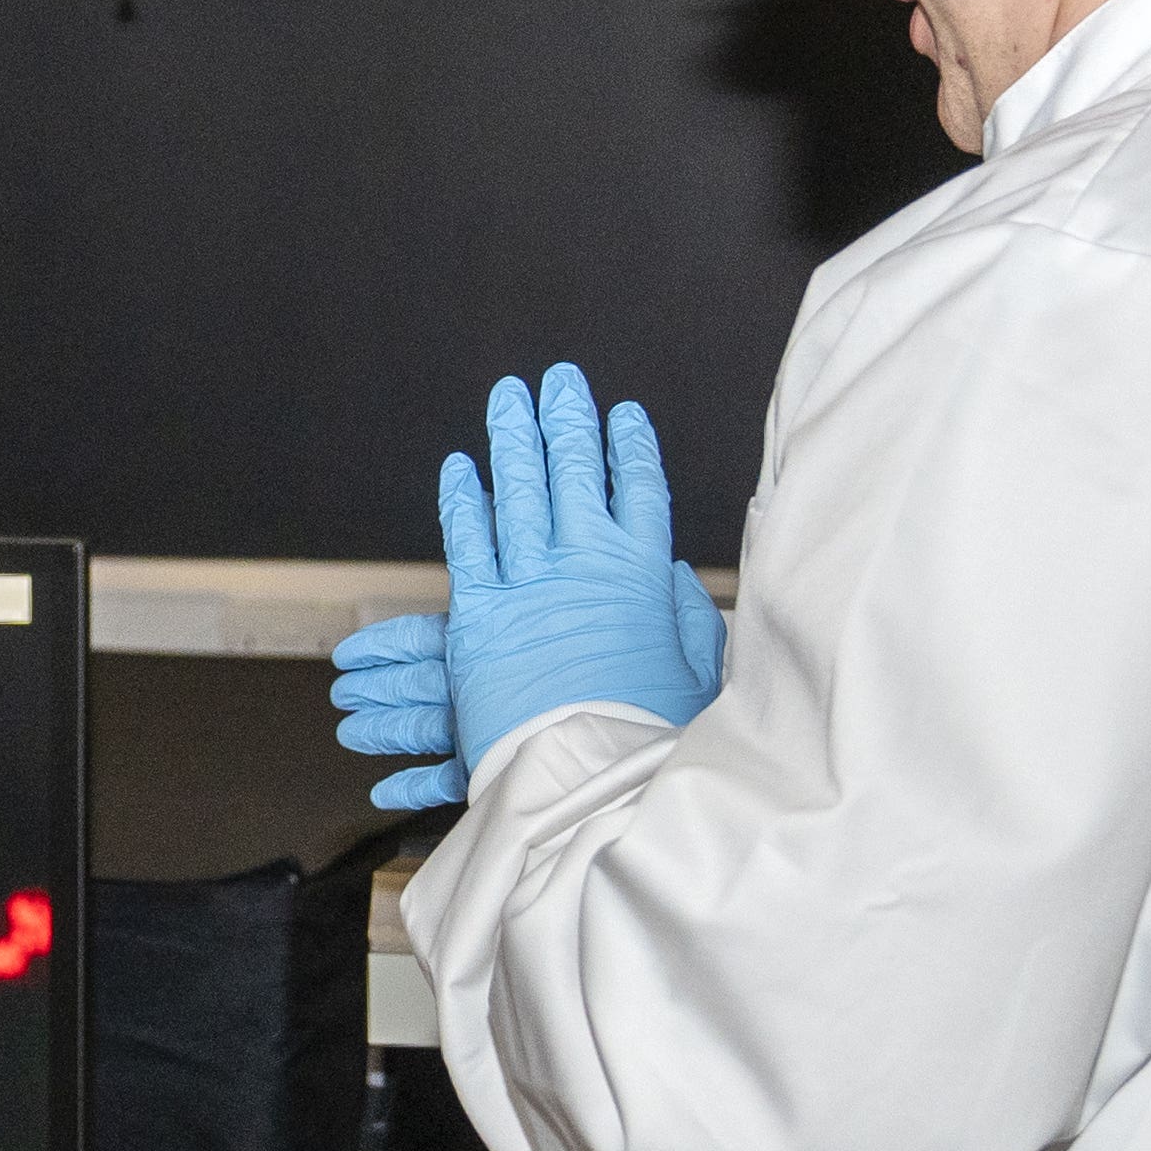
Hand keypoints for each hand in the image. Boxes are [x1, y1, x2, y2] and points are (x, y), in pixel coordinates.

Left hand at [332, 364, 719, 809]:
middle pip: (576, 473)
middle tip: (557, 380)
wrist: (582, 770)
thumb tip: (668, 581)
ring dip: (513, 438)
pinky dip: (463, 500)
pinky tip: (459, 467)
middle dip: (566, 421)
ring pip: (518, 490)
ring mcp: (529, 581)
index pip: (640, 489)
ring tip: (509, 398)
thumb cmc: (646, 734)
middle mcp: (585, 562)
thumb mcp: (690, 672)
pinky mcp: (478, 610)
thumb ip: (681, 618)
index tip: (622, 414)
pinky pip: (466, 540)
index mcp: (644, 574)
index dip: (630, 447)